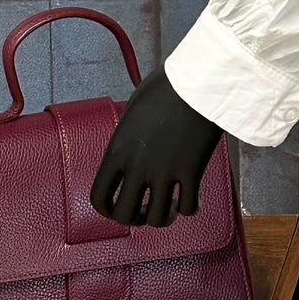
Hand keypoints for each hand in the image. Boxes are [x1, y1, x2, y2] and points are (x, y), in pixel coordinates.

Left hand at [89, 65, 224, 226]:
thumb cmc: (167, 86)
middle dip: (135, 218)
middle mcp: (137, 167)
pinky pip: (189, 207)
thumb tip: (133, 147)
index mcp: (118, 150)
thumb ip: (129, 135)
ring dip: (164, 217)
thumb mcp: (134, 108)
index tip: (119, 207)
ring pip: (158, 218)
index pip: (99, 197)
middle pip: (125, 216)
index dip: (107, 210)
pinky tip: (193, 198)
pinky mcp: (191, 172)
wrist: (199, 81)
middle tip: (146, 210)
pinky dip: (190, 208)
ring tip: (171, 207)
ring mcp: (165, 171)